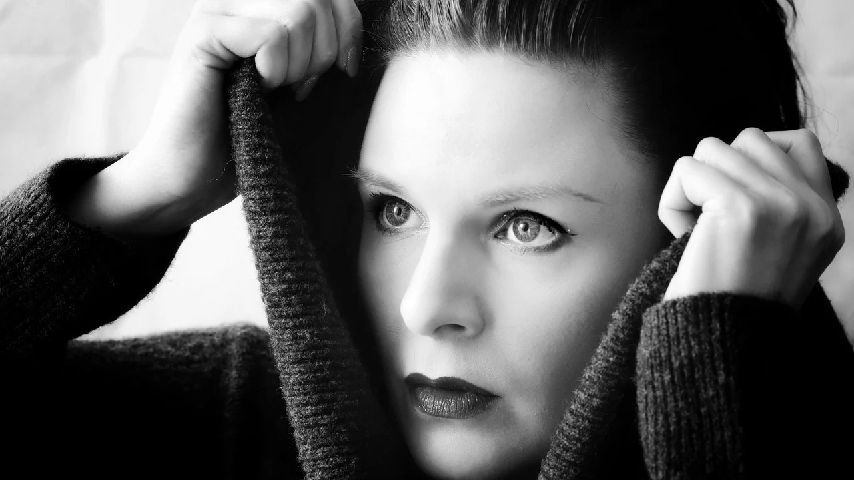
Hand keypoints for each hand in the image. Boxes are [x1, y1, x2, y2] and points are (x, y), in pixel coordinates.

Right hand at [70, 0, 362, 235]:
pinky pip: (271, 35)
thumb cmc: (248, 139)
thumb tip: (356, 26)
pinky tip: (257, 89)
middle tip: (297, 89)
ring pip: (301, 12)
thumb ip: (322, 46)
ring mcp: (219, 11)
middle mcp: (239, 0)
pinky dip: (276, 70)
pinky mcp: (204, 33)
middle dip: (324, 53)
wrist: (192, 180)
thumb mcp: (301, 85)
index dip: (349, 33)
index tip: (339, 73)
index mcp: (263, 8)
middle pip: (320, 1)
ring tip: (273, 90)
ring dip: (300, 65)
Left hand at [658, 128, 844, 307]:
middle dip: (716, 173)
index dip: (752, 158)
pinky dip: (672, 200)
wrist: (720, 343)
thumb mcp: (780, 252)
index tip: (730, 197)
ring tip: (695, 231)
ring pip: (713, 148)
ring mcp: (781, 203)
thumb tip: (740, 152)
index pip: (800, 143)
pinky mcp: (741, 206)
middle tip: (709, 221)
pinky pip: (687, 169)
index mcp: (826, 219)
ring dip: (690, 186)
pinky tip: (682, 235)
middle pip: (748, 139)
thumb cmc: (730, 301)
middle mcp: (812, 208)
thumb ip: (776, 204)